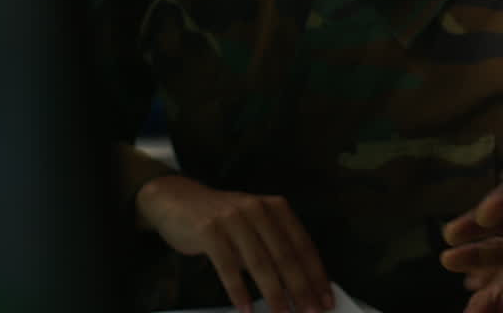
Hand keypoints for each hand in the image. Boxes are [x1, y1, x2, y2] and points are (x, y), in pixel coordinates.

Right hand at [136, 175, 333, 312]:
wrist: (177, 200)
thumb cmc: (224, 219)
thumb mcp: (255, 225)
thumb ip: (275, 247)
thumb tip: (301, 286)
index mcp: (276, 207)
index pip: (303, 245)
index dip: (316, 275)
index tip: (326, 299)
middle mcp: (258, 209)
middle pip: (285, 256)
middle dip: (301, 288)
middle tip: (311, 312)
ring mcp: (233, 219)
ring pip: (259, 263)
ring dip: (273, 294)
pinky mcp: (209, 231)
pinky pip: (228, 266)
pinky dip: (238, 291)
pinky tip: (246, 309)